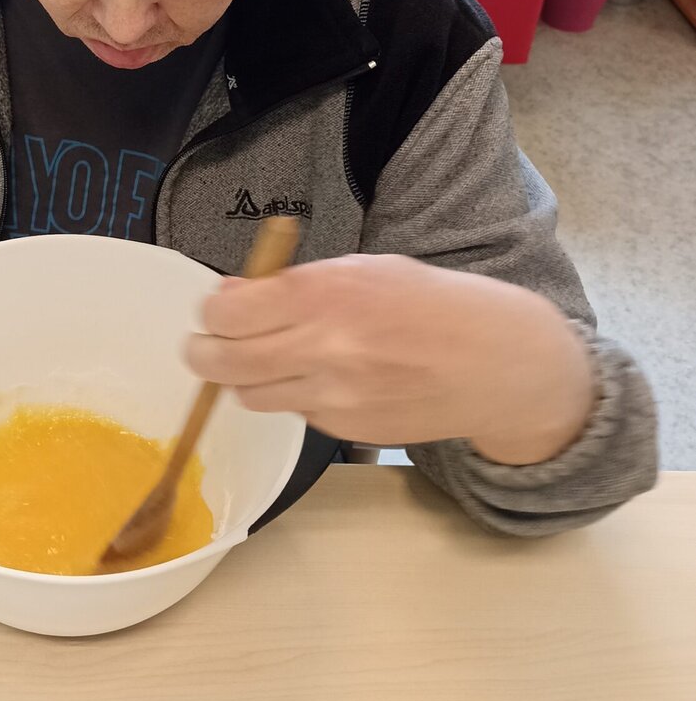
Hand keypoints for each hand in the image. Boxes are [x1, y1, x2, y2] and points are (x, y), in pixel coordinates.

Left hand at [186, 255, 593, 465]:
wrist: (496, 364)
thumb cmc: (431, 305)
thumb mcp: (365, 269)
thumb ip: (296, 283)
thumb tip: (233, 294)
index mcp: (326, 293)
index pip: (228, 311)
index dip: (212, 311)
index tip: (217, 308)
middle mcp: (324, 347)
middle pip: (223, 362)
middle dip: (203, 352)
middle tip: (205, 345)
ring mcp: (334, 396)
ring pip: (249, 396)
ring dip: (244, 378)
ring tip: (266, 359)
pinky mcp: (345, 431)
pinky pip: (294, 413)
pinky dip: (293, 396)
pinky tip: (323, 377)